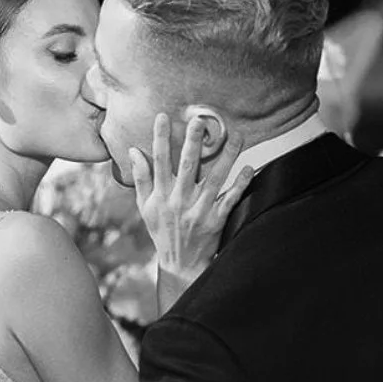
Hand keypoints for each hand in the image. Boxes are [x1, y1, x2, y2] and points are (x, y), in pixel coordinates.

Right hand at [130, 113, 251, 288]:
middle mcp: (179, 201)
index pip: (159, 162)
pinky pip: (230, 200)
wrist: (180, 264)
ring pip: (214, 178)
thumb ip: (141, 179)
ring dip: (226, 157)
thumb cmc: (162, 231)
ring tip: (236, 136)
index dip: (160, 139)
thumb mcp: (145, 207)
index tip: (163, 116)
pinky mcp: (216, 221)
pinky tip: (249, 168)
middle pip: (187, 166)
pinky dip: (240, 185)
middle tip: (199, 120)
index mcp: (161, 196)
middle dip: (193, 142)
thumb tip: (133, 151)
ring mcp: (199, 211)